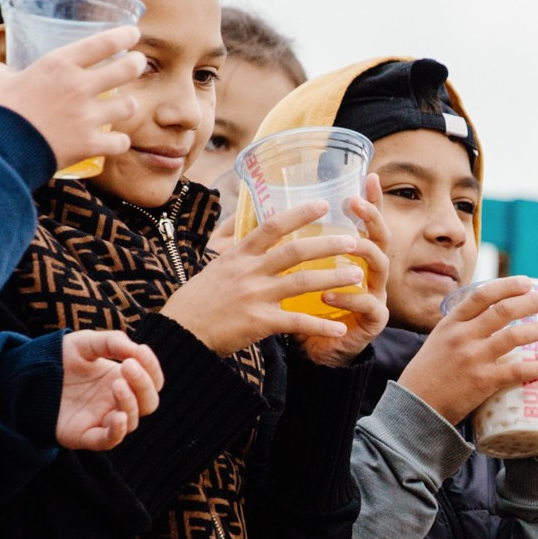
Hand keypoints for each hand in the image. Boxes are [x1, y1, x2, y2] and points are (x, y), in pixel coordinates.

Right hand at [0, 26, 147, 173]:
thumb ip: (8, 70)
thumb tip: (8, 72)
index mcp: (58, 64)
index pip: (102, 42)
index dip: (124, 35)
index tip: (134, 33)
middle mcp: (79, 87)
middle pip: (127, 69)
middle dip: (137, 64)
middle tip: (137, 63)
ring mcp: (88, 117)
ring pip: (129, 106)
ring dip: (128, 105)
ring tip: (124, 105)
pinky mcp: (90, 144)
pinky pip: (120, 142)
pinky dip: (119, 142)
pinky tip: (115, 140)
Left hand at [57, 328, 163, 450]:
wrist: (27, 375)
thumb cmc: (60, 359)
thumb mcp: (86, 343)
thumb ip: (113, 342)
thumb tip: (138, 350)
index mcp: (121, 380)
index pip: (152, 381)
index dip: (152, 368)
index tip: (141, 351)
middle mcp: (116, 402)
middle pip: (148, 402)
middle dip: (143, 384)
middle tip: (128, 366)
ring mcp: (102, 419)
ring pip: (132, 420)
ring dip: (130, 402)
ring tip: (117, 383)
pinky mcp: (86, 435)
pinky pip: (109, 441)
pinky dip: (117, 432)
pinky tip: (117, 417)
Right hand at [162, 200, 387, 357]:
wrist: (180, 333)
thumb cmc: (196, 301)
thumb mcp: (214, 267)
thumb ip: (234, 250)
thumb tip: (245, 228)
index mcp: (238, 255)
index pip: (272, 226)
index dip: (299, 213)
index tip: (323, 204)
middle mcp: (248, 271)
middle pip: (295, 251)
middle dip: (328, 244)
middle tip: (354, 242)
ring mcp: (254, 296)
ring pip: (303, 283)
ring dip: (334, 279)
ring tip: (357, 277)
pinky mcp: (259, 322)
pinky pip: (297, 322)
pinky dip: (321, 324)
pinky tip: (341, 326)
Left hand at [296, 180, 390, 367]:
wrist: (313, 351)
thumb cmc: (305, 308)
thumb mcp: (296, 273)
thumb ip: (289, 247)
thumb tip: (262, 212)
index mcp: (355, 259)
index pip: (365, 224)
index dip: (370, 201)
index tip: (367, 176)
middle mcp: (371, 273)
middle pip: (381, 238)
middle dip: (371, 218)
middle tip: (354, 204)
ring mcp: (376, 295)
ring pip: (380, 267)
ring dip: (363, 252)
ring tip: (346, 245)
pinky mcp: (373, 321)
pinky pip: (368, 305)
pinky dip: (348, 298)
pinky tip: (328, 296)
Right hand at [397, 277, 537, 425]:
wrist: (415, 407)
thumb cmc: (427, 374)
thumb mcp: (438, 340)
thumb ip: (460, 326)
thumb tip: (486, 312)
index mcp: (451, 323)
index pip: (482, 295)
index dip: (508, 285)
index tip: (527, 282)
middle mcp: (462, 336)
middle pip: (503, 310)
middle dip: (531, 302)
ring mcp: (472, 358)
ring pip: (514, 336)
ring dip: (537, 330)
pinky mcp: (481, 382)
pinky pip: (515, 370)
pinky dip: (535, 367)